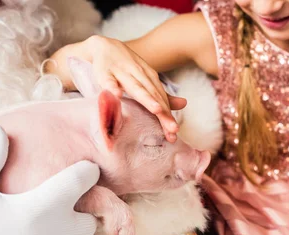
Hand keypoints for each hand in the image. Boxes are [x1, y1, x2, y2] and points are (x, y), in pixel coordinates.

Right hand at [46, 35, 186, 141]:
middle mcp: (138, 74)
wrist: (103, 46)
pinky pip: (108, 80)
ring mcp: (121, 72)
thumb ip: (160, 94)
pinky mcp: (103, 71)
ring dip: (146, 98)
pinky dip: (112, 87)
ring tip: (156, 110)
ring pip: (134, 86)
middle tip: (173, 129)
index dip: (168, 116)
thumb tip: (184, 104)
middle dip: (163, 112)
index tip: (174, 133)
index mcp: (149, 77)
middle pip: (152, 95)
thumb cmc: (126, 67)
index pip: (161, 98)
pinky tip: (116, 95)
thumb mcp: (144, 79)